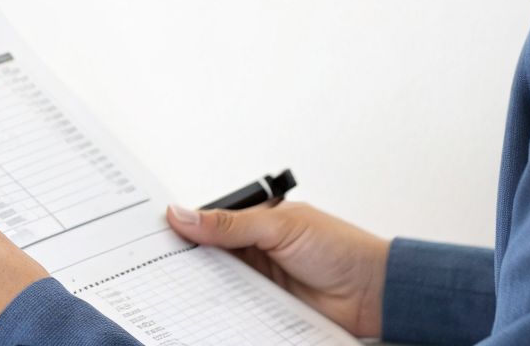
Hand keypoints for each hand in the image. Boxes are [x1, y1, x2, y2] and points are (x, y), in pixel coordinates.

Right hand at [166, 200, 391, 338]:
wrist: (374, 292)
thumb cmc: (341, 248)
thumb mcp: (281, 227)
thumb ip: (230, 225)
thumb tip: (184, 215)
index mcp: (257, 225)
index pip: (210, 226)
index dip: (184, 230)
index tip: (155, 234)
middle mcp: (256, 255)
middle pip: (209, 261)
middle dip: (187, 264)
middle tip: (157, 267)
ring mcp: (260, 286)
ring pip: (219, 290)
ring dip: (203, 291)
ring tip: (175, 292)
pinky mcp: (266, 313)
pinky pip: (237, 314)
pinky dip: (224, 315)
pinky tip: (207, 314)